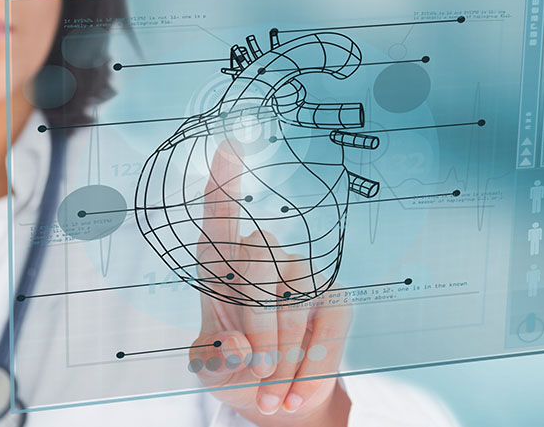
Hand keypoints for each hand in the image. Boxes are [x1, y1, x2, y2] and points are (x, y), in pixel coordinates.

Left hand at [188, 140, 353, 424]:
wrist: (273, 400)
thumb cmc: (232, 367)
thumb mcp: (209, 369)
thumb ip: (215, 359)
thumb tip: (237, 348)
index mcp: (217, 262)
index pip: (219, 213)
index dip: (223, 180)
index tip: (228, 144)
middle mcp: (260, 255)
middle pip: (256, 260)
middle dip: (256, 321)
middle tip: (256, 370)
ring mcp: (300, 272)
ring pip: (293, 298)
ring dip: (283, 354)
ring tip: (269, 395)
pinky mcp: (334, 297)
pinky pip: (328, 326)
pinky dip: (310, 367)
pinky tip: (294, 396)